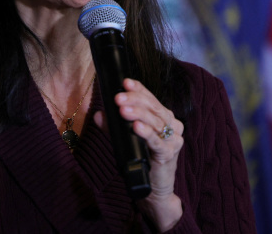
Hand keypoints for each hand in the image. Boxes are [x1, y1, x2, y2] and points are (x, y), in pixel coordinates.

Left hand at [95, 78, 183, 230]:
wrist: (154, 189)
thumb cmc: (143, 160)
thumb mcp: (125, 139)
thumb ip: (113, 126)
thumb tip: (98, 114)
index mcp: (164, 117)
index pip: (151, 98)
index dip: (139, 89)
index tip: (125, 82)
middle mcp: (172, 125)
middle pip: (153, 107)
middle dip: (135, 100)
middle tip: (118, 97)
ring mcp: (173, 139)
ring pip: (156, 122)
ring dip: (139, 114)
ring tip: (123, 110)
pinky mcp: (170, 154)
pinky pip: (158, 142)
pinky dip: (147, 133)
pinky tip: (137, 127)